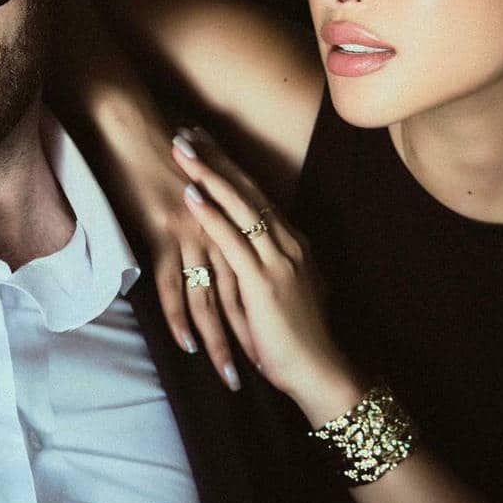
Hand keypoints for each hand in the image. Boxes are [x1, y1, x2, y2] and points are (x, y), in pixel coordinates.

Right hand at [145, 149, 254, 391]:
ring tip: (232, 377)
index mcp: (235, 221)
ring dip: (223, 342)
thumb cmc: (164, 158)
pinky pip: (175, 287)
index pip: (259, 280)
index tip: (282, 346)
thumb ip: (216, 224)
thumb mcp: (200, 194)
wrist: (135, 131)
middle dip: (256, 338)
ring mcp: (195, 235)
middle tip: (267, 372)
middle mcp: (222, 231)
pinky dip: (182, 320)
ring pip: (215, 301)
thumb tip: (222, 253)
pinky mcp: (165, 236)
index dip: (270, 314)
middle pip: (244, 297)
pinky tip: (188, 347)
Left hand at [174, 129, 359, 416]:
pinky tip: (191, 196)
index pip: (259, 196)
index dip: (231, 168)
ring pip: (239, 207)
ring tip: (182, 150)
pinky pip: (233, 241)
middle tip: (188, 132)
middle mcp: (289, 244)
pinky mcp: (263, 281)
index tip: (209, 144)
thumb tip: (246, 264)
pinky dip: (211, 215)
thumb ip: (265, 275)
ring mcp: (278, 260)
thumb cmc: (299, 343)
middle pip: (247, 190)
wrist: (320, 370)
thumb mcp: (283, 298)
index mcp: (295, 245)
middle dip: (216, 159)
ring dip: (208, 176)